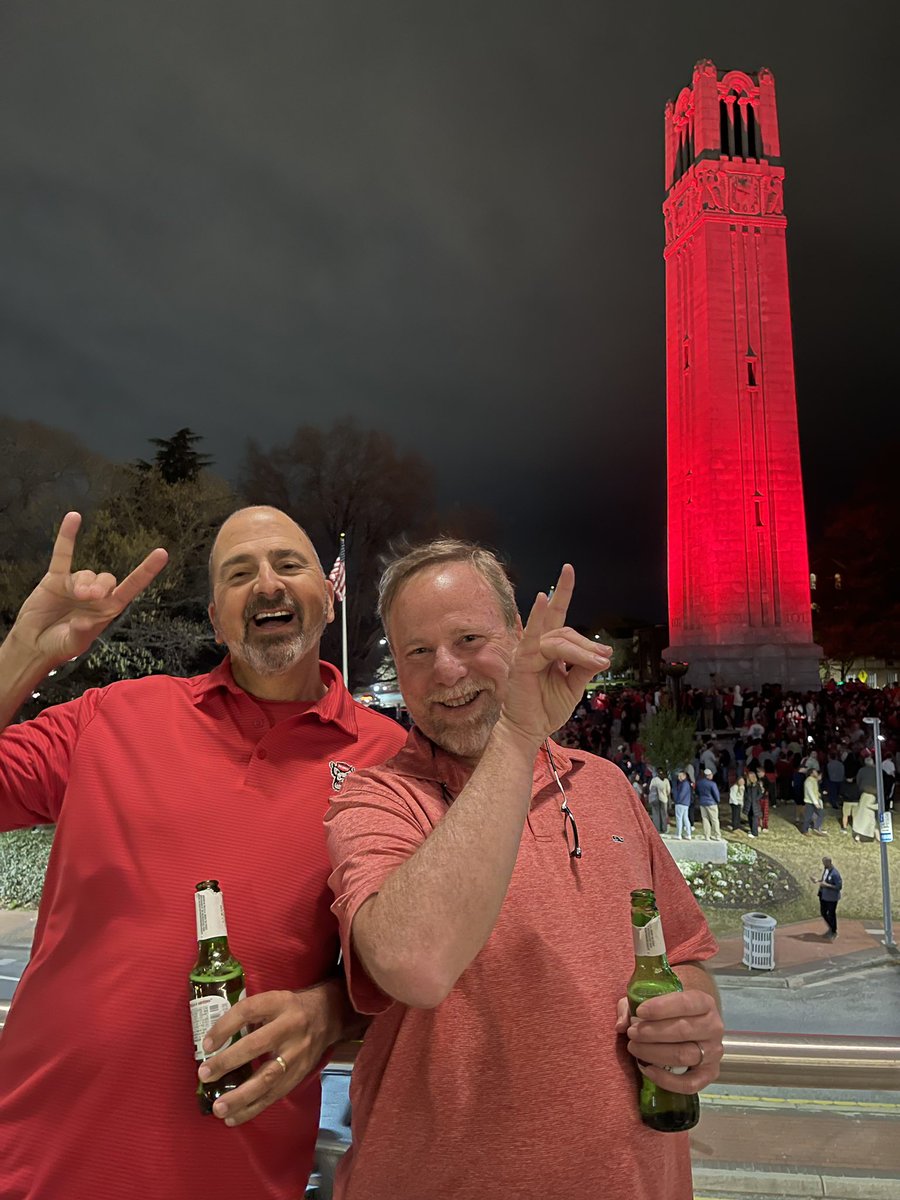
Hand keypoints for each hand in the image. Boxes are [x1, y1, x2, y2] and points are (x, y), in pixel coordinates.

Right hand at [9, 512, 167, 665]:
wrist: (34, 643)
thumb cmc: (59, 645)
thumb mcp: (74, 644)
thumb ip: (82, 632)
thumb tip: (86, 620)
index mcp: (108, 610)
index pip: (132, 587)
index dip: (146, 571)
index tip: (162, 553)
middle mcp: (96, 595)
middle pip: (107, 579)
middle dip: (100, 586)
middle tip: (89, 597)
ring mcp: (76, 585)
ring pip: (86, 573)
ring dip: (81, 583)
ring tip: (75, 595)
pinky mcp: (55, 578)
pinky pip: (63, 554)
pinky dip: (67, 536)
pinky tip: (73, 518)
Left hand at [198, 982, 342, 1125]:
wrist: (328, 1016)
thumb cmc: (290, 1009)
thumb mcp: (273, 1001)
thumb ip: (250, 1016)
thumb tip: (216, 1041)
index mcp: (280, 1003)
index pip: (249, 1010)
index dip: (225, 1026)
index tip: (206, 1044)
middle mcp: (290, 1027)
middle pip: (257, 1045)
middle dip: (229, 1062)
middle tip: (205, 1075)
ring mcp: (297, 1054)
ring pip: (268, 1078)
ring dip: (241, 1096)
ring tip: (219, 1108)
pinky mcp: (300, 1074)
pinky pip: (274, 1095)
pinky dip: (252, 1108)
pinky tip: (233, 1118)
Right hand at [498, 564, 610, 746]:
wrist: (529, 730)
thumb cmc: (546, 709)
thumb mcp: (574, 686)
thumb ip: (585, 668)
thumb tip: (603, 656)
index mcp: (547, 649)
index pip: (557, 616)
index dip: (563, 592)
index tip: (569, 569)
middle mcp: (536, 645)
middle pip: (561, 624)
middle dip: (580, 625)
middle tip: (605, 657)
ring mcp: (527, 651)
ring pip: (560, 638)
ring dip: (583, 650)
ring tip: (599, 663)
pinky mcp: (522, 660)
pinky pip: (536, 638)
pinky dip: (538, 616)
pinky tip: (542, 599)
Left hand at [615, 989, 723, 1092]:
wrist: (693, 1025)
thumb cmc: (669, 1011)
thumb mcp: (652, 1001)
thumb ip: (632, 1006)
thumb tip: (620, 1025)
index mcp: (704, 1003)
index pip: (685, 1003)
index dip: (661, 1007)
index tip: (640, 1012)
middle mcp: (713, 1027)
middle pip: (683, 1030)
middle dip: (652, 1032)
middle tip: (631, 1033)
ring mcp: (713, 1052)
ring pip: (684, 1055)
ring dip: (654, 1053)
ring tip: (634, 1048)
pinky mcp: (710, 1074)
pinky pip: (690, 1083)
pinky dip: (666, 1080)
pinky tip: (647, 1070)